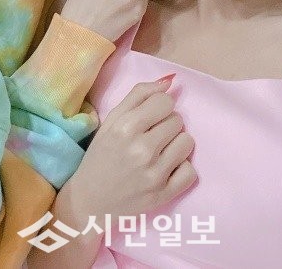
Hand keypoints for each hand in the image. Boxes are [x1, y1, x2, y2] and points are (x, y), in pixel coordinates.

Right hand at [60, 77, 196, 226]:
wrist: (90, 201)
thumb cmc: (102, 155)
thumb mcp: (112, 119)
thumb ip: (139, 95)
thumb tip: (169, 81)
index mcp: (126, 127)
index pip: (165, 101)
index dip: (159, 107)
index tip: (150, 117)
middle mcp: (142, 149)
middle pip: (177, 120)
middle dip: (166, 125)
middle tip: (151, 137)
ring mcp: (155, 174)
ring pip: (187, 142)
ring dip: (176, 144)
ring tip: (159, 152)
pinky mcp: (164, 195)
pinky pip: (191, 171)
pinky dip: (181, 169)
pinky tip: (166, 170)